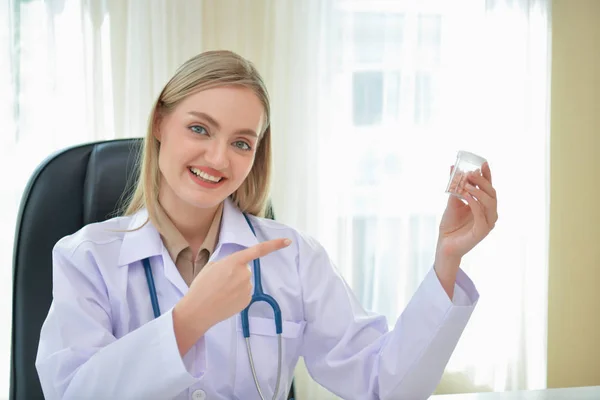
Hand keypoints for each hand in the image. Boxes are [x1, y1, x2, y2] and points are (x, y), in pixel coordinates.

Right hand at [173, 238, 291, 354]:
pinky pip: (245, 293)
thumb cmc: (201, 287)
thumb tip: (234, 268)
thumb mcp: (211, 267)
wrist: (198, 311)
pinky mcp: (248, 300)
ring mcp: (248, 288)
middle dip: (235, 273)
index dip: (274, 245)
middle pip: (245, 269)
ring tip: (220, 292)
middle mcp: (244, 274)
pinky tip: (225, 299)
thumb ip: (226, 263)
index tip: (287, 241)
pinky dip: (236, 295)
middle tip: (220, 281)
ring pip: (245, 282)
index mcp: (234, 262)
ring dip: (235, 285)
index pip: (258, 250)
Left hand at [438, 162, 497, 258]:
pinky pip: (481, 215)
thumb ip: (455, 187)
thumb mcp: (452, 201)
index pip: (489, 187)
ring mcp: (488, 222)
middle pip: (492, 193)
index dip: (488, 175)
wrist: (444, 243)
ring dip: (478, 191)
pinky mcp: (482, 231)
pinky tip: (465, 195)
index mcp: (484, 205)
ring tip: (465, 184)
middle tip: (470, 173)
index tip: (482, 163)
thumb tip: (453, 168)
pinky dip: (474, 203)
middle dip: (481, 181)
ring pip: (490, 203)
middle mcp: (489, 213)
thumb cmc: (450, 224)